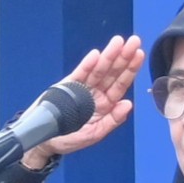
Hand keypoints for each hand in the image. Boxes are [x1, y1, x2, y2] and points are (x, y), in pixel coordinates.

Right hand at [22, 34, 144, 168]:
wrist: (44, 141)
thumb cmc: (69, 138)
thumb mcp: (95, 134)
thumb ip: (112, 120)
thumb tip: (128, 104)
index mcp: (106, 105)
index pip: (121, 84)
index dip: (130, 70)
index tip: (139, 54)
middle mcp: (96, 94)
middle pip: (112, 73)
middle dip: (123, 57)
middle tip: (134, 41)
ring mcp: (82, 88)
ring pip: (98, 70)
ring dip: (108, 55)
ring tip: (118, 42)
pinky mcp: (68, 85)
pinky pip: (80, 74)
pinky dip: (87, 64)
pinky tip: (96, 55)